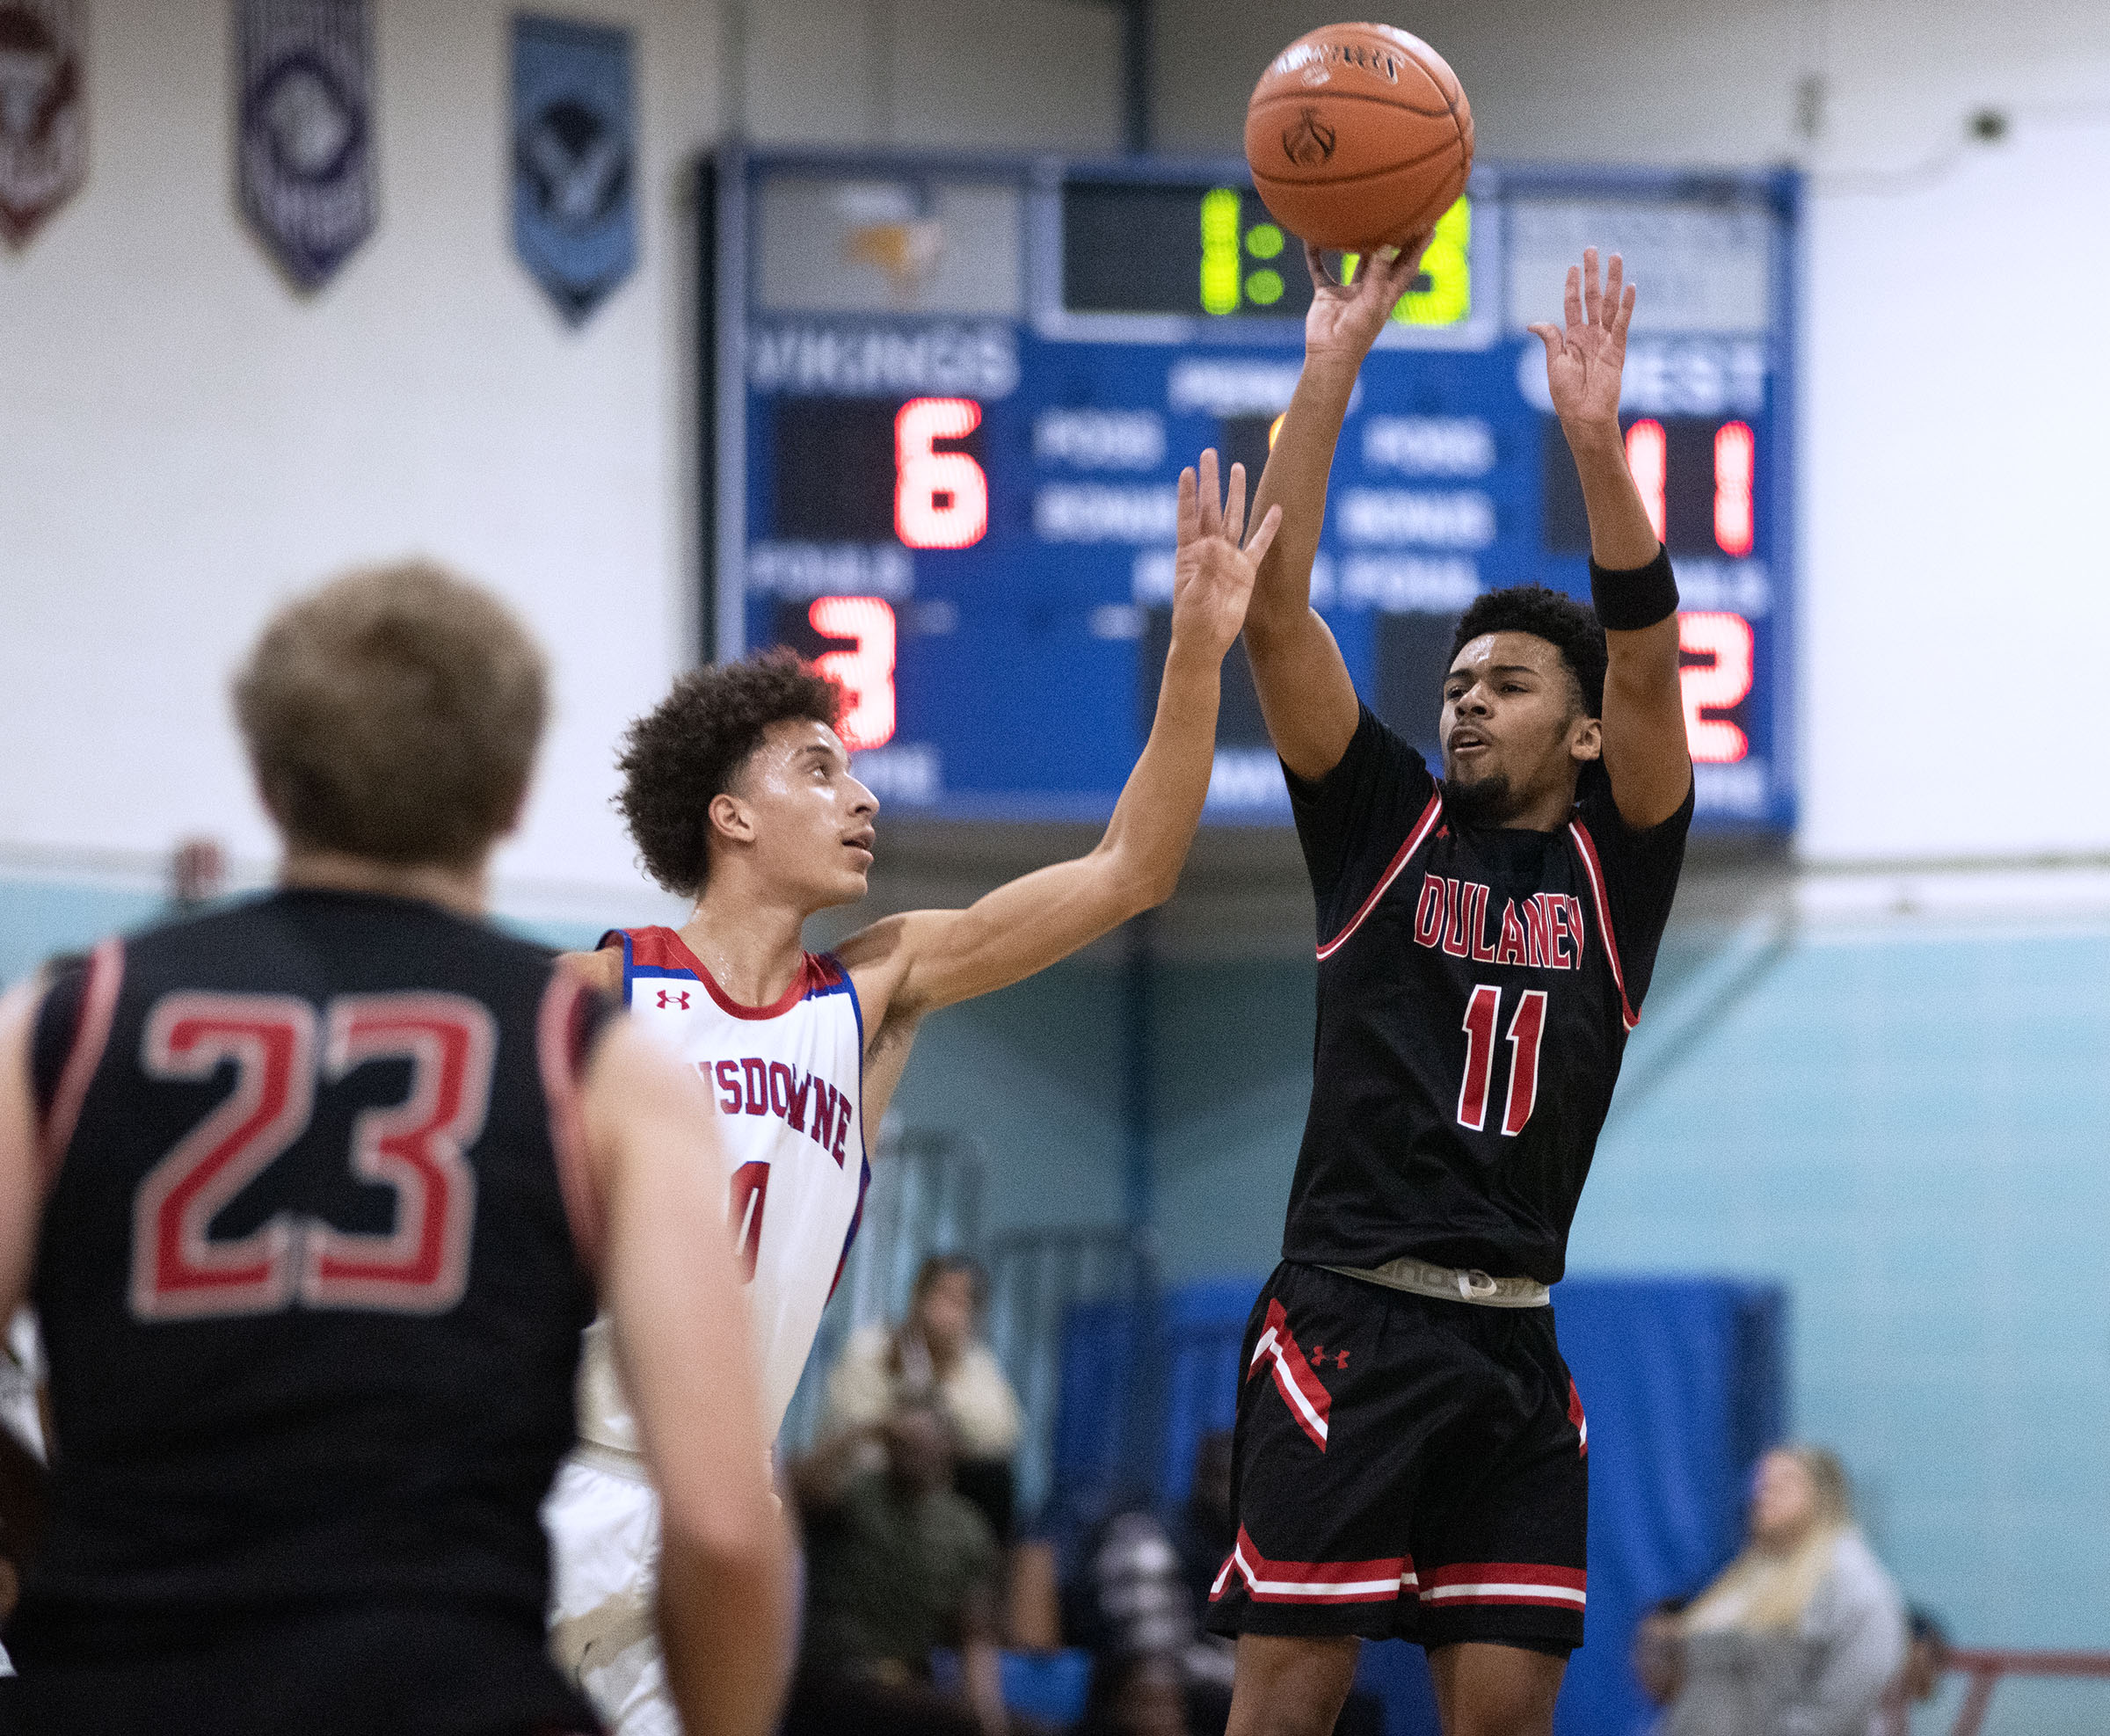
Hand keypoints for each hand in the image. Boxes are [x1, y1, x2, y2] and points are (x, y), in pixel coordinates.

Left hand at [1171, 449, 1280, 660]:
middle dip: (1210, 481)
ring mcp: (1228, 558)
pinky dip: (1268, 528)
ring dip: (1236, 494)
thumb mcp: (1195, 597)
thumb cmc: (1192, 622)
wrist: (1206, 643)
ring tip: (1238, 467)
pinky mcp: (1246, 571)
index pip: (1187, 517)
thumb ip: (1204, 571)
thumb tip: (1211, 546)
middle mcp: (1208, 550)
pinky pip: (1259, 545)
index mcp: (1188, 554)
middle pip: (1210, 508)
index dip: (1187, 494)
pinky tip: (1276, 509)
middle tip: (1209, 453)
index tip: (1187, 471)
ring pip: (1234, 518)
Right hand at [1301, 232, 1431, 360]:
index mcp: (1387, 293)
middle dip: (1394, 240)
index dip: (1419, 247)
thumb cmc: (1357, 333)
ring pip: (1356, 261)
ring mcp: (1349, 291)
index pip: (1407, 265)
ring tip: (1364, 219)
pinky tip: (1311, 240)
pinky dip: (1316, 256)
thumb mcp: (1372, 302)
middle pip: (1386, 259)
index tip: (1429, 226)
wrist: (1330, 353)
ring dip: (1358, 243)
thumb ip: (1377, 273)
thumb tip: (1385, 245)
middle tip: (1401, 214)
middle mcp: (1371, 289)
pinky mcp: (1328, 294)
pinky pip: (1321, 270)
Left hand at [1529, 247, 1634, 433]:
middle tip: (1592, 250)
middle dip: (1592, 273)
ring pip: (1609, 304)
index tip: (1573, 266)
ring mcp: (1605, 340)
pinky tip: (1630, 287)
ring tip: (1615, 258)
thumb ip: (1550, 339)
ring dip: (1612, 281)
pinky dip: (1626, 305)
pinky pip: (1622, 323)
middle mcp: (1590, 335)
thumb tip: (1532, 323)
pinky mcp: (1618, 349)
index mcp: (1572, 338)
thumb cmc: (1566, 393)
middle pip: (1592, 297)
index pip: (1573, 304)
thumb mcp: (1554, 363)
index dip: (1572, 285)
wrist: (1583, 414)